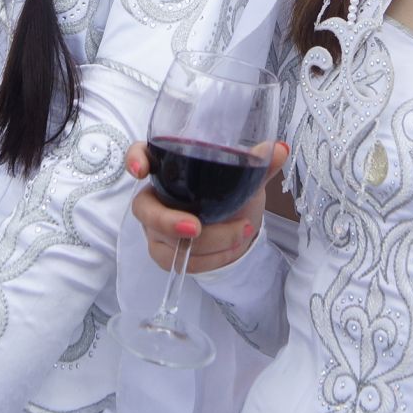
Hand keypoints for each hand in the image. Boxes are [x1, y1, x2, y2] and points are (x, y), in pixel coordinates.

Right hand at [127, 141, 289, 273]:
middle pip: (145, 209)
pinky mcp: (165, 253)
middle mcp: (155, 197)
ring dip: (207, 243)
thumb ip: (258, 164)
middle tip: (197, 227)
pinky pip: (180, 263)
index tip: (141, 169)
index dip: (134, 160)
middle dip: (167, 221)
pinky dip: (211, 259)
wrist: (240, 228)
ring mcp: (156, 228)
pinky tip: (232, 250)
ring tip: (242, 231)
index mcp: (168, 168)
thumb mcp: (246, 178)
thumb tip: (278, 149)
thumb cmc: (233, 195)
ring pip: (167, 242)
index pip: (139, 155)